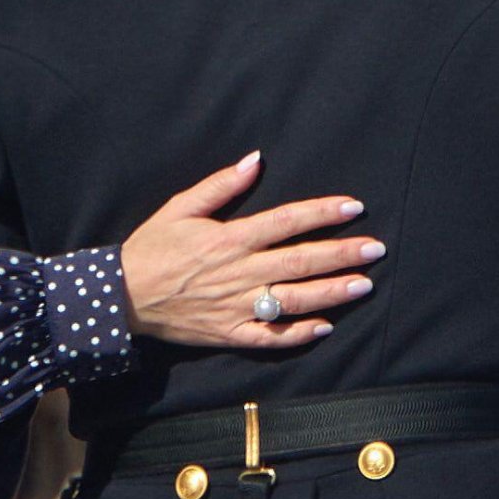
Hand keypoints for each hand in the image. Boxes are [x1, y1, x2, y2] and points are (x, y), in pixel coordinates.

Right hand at [122, 151, 384, 347]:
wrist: (122, 296)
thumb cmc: (151, 248)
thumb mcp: (180, 207)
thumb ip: (220, 185)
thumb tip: (255, 160)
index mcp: (231, 238)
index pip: (288, 221)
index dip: (323, 213)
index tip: (354, 208)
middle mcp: (241, 272)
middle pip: (302, 260)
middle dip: (343, 253)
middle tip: (376, 249)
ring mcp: (238, 306)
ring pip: (296, 299)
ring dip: (333, 292)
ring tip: (364, 285)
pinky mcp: (230, 332)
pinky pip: (272, 337)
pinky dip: (299, 333)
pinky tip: (325, 326)